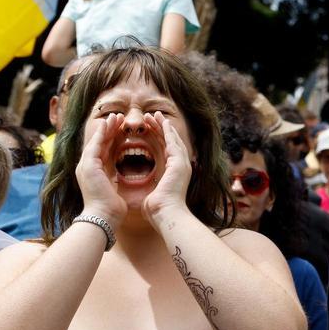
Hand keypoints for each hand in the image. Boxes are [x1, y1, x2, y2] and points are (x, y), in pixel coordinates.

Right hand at [76, 112, 128, 226]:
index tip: (121, 128)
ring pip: (97, 141)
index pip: (104, 151)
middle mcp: (87, 167)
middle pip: (100, 143)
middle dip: (109, 130)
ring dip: (106, 128)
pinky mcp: (88, 166)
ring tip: (116, 117)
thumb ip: (113, 181)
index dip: (112, 138)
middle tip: (118, 117)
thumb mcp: (113, 191)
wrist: (103, 217)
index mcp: (94, 173)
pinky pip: (95, 145)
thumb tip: (117, 180)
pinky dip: (102, 133)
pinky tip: (109, 124)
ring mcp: (86, 166)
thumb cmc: (111, 209)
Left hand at [141, 111, 192, 228]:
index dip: (156, 139)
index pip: (164, 151)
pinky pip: (173, 142)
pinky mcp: (179, 163)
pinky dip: (167, 131)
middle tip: (150, 117)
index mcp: (173, 173)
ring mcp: (182, 164)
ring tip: (153, 115)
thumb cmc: (157, 210)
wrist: (166, 214)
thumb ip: (151, 188)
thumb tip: (146, 191)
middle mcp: (180, 167)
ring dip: (163, 126)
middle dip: (160, 129)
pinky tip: (161, 122)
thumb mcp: (152, 194)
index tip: (146, 129)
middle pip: (170, 142)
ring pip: (172, 139)